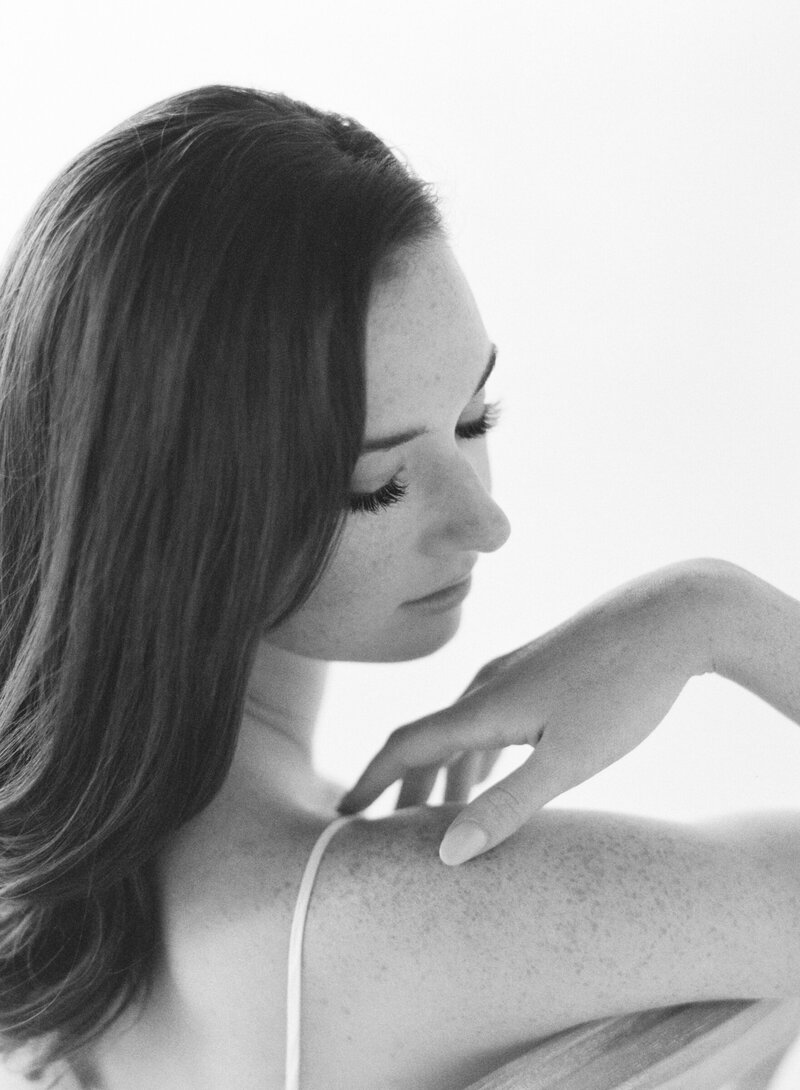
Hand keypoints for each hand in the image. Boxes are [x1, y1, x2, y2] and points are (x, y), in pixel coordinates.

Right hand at [338, 561, 717, 863]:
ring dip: (444, 775)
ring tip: (438, 819)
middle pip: (428, 742)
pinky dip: (475, 754)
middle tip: (386, 838)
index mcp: (484, 707)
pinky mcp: (542, 669)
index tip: (341, 816)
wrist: (674, 615)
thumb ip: (508, 805)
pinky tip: (493, 771)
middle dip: (404, 790)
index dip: (370, 782)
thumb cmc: (625, 690)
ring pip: (461, 731)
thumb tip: (445, 854)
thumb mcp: (569, 760)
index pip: (405, 747)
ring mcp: (515, 673)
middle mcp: (487, 685)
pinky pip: (489, 719)